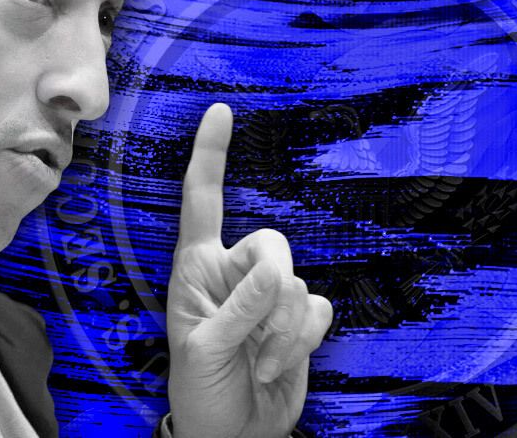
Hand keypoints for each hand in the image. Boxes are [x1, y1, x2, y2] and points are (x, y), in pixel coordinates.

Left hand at [166, 103, 332, 437]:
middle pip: (271, 244)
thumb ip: (238, 309)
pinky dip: (302, 342)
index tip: (220, 111)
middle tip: (249, 340)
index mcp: (196, 267)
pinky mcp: (298, 319)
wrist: (233, 433)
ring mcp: (268, 295)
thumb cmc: (200, 391)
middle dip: (269, 296)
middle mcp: (233, 271)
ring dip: (282, 334)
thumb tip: (275, 272)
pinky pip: (320, 309)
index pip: (202, 201)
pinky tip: (277, 364)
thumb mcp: (204, 350)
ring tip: (256, 362)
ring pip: (298, 284)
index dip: (210, 155)